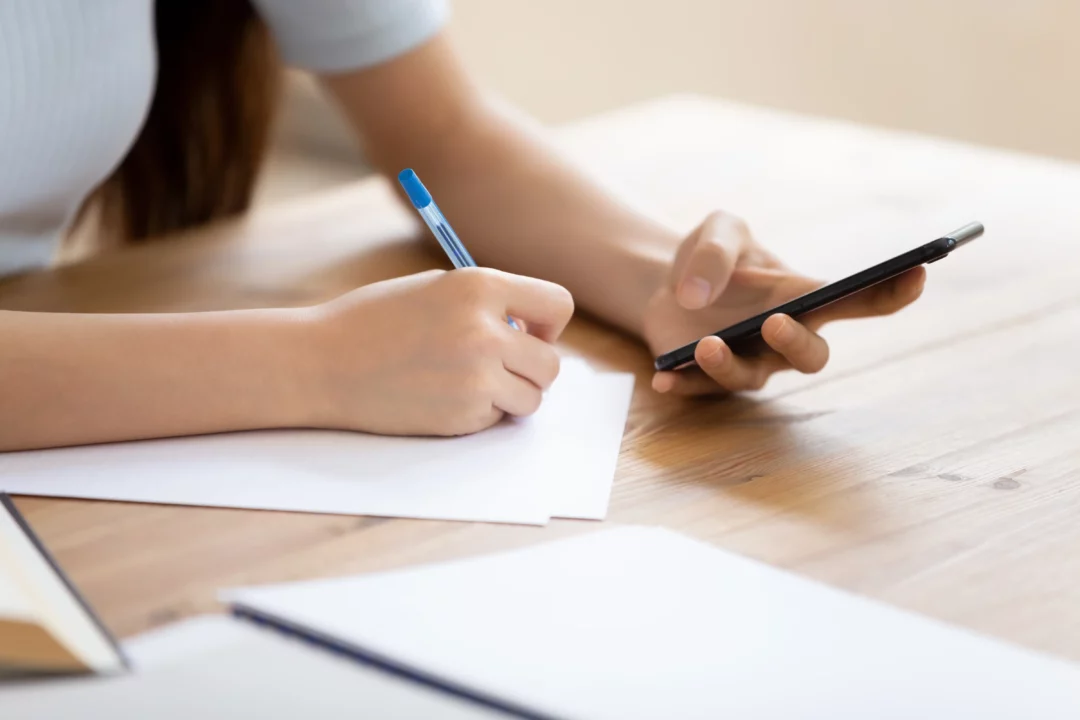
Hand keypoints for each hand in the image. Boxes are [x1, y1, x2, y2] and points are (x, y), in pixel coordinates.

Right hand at [298, 268, 573, 435]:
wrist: (322, 363)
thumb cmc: (376, 321)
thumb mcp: (435, 289)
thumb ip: (486, 305)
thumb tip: (533, 332)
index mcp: (480, 286)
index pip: (558, 304)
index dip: (548, 323)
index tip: (528, 331)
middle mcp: (485, 331)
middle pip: (551, 362)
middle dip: (532, 368)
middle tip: (500, 366)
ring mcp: (477, 378)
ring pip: (533, 397)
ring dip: (511, 395)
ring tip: (469, 383)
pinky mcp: (463, 415)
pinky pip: (497, 418)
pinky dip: (480, 413)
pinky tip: (442, 396)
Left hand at [643, 211, 924, 395]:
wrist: (664, 282)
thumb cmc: (711, 256)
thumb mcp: (716, 230)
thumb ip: (716, 248)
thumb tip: (697, 294)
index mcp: (804, 298)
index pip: (860, 300)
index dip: (892, 293)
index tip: (918, 272)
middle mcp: (783, 338)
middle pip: (811, 357)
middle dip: (798, 344)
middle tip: (777, 322)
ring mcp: (747, 362)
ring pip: (752, 379)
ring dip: (729, 365)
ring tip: (705, 344)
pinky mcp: (705, 378)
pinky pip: (698, 391)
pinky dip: (681, 385)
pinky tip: (662, 379)